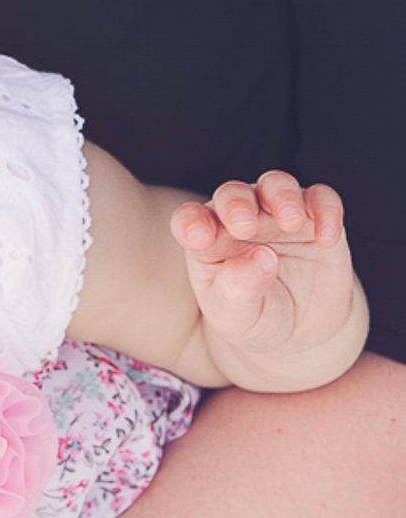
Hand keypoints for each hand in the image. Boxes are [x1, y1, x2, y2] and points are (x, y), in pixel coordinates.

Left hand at [175, 172, 356, 366]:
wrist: (301, 332)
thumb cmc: (256, 319)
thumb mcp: (238, 317)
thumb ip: (239, 289)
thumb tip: (261, 257)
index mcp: (207, 242)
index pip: (190, 220)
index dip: (191, 222)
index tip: (199, 238)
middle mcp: (239, 221)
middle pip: (233, 194)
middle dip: (236, 204)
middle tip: (244, 227)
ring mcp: (278, 216)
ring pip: (276, 185)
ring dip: (281, 196)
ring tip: (289, 222)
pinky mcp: (316, 220)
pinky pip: (322, 200)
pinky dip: (326, 211)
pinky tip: (327, 238)